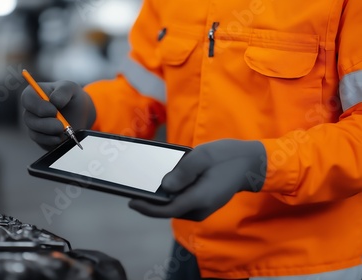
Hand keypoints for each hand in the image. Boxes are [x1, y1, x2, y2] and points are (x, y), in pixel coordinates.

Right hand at [21, 81, 95, 149]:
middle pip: (28, 118)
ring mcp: (34, 124)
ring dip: (49, 132)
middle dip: (46, 124)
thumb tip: (54, 101)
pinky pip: (40, 141)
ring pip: (33, 131)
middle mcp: (31, 110)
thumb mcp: (71, 88)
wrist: (80, 115)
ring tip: (63, 130)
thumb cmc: (71, 98)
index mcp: (35, 93)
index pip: (27, 98)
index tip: (54, 111)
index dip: (38, 106)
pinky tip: (59, 138)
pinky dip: (50, 141)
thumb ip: (63, 91)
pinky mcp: (40, 137)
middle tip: (61, 126)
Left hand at [129, 139, 266, 220]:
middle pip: (168, 209)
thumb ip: (183, 171)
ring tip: (148, 181)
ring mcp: (202, 209)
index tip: (131, 201)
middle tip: (135, 186)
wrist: (249, 164)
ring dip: (161, 197)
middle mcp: (200, 209)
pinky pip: (181, 203)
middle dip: (151, 201)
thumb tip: (165, 185)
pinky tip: (167, 180)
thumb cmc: (226, 157)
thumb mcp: (203, 156)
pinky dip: (172, 194)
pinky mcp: (201, 205)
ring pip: (174, 207)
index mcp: (200, 199)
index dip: (147, 207)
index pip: (167, 209)